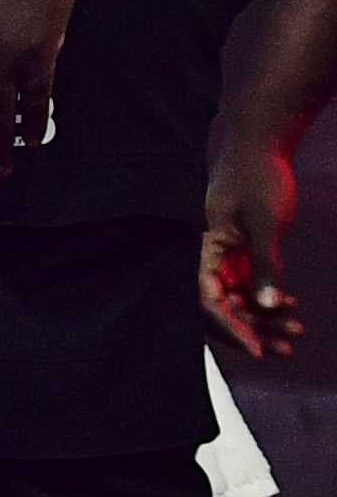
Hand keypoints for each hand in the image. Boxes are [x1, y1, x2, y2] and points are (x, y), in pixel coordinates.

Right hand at [205, 136, 299, 359]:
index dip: (231, 329)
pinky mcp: (239, 255)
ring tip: (296, 331)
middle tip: (284, 348)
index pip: (208, 301)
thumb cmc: (256, 178)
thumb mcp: (265, 224)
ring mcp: (223, 259)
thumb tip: (267, 305)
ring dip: (264, 320)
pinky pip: (248, 289)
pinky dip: (269, 302)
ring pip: (237, 302)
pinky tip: (291, 307)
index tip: (256, 349)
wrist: (261, 147)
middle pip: (221, 309)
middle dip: (252, 331)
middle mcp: (207, 260)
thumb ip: (265, 266)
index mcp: (201, 251)